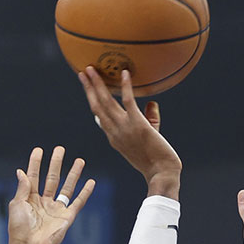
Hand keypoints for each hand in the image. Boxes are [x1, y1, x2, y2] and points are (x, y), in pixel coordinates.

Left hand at [7, 145, 96, 243]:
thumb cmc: (19, 228)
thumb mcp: (17, 204)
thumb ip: (22, 187)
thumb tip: (21, 171)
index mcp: (30, 198)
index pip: (34, 176)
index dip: (36, 163)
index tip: (39, 150)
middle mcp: (44, 202)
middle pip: (52, 178)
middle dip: (56, 163)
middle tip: (60, 149)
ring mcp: (56, 209)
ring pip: (67, 187)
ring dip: (73, 174)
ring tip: (79, 160)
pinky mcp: (67, 217)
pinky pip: (78, 202)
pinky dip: (85, 192)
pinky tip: (91, 181)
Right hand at [78, 67, 181, 197]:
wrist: (162, 173)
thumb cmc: (158, 160)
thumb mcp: (149, 137)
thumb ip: (150, 119)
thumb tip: (152, 103)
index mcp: (114, 138)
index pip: (100, 117)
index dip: (93, 101)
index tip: (89, 90)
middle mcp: (115, 132)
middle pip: (97, 106)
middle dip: (88, 88)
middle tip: (82, 72)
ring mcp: (125, 128)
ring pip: (106, 102)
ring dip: (97, 84)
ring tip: (91, 69)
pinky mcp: (138, 124)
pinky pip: (128, 101)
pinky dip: (125, 86)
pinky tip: (124, 73)